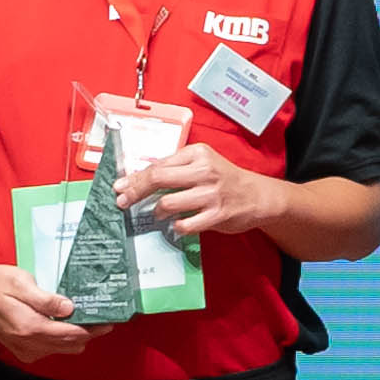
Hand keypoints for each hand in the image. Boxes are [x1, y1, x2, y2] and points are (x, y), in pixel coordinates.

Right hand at [0, 265, 95, 361]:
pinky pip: (51, 350)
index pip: (69, 334)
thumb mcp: (20, 283)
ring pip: (62, 349)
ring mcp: (24, 349)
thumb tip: (68, 308)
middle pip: (69, 344)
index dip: (91, 329)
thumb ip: (44, 299)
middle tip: (104, 319)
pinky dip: (63, 341)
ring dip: (77, 337)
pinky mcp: (23, 350)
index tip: (108, 322)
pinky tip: (67, 325)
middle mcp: (27, 343)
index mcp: (28, 327)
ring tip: (89, 320)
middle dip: (89, 333)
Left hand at [118, 145, 296, 243]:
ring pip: (168, 203)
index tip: (120, 187)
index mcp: (198, 154)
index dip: (135, 178)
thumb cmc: (225, 180)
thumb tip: (140, 178)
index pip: (158, 165)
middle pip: (158, 179)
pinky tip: (178, 224)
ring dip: (157, 211)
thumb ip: (176, 168)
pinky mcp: (217, 214)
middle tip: (122, 202)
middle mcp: (204, 170)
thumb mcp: (203, 163)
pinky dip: (176, 226)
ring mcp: (211, 193)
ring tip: (158, 213)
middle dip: (135, 192)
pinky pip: (185, 224)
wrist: (258, 195)